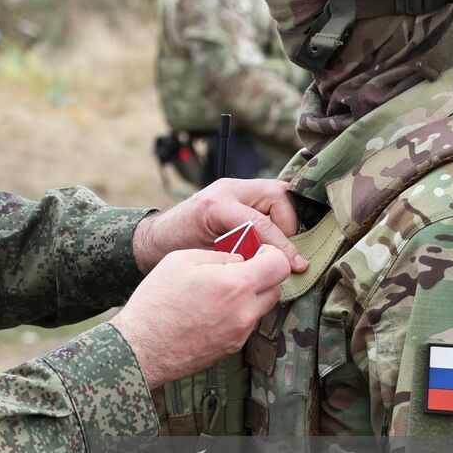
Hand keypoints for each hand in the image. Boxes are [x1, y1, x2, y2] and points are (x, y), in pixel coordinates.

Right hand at [112, 245, 291, 388]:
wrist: (141, 347)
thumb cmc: (156, 301)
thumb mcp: (182, 260)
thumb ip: (219, 255)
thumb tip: (240, 259)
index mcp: (234, 285)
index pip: (279, 265)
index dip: (270, 254)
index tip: (255, 253)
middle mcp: (244, 312)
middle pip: (275, 288)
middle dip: (262, 275)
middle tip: (236, 271)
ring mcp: (240, 333)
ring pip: (262, 307)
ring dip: (250, 296)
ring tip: (220, 292)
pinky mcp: (232, 348)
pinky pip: (246, 324)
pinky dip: (237, 314)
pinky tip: (211, 311)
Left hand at [132, 178, 305, 274]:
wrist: (156, 239)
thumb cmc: (176, 252)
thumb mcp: (208, 258)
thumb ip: (242, 256)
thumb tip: (274, 265)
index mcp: (216, 205)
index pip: (262, 223)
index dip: (282, 247)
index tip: (296, 266)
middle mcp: (228, 189)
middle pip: (277, 195)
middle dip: (288, 224)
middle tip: (283, 251)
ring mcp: (234, 186)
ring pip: (278, 192)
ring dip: (286, 219)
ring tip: (278, 245)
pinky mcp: (239, 191)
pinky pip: (269, 198)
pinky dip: (277, 216)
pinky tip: (273, 237)